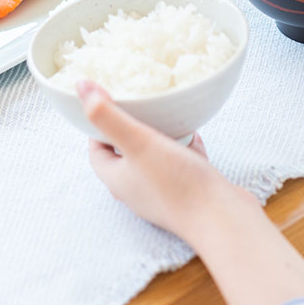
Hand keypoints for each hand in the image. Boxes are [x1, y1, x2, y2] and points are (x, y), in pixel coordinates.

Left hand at [77, 79, 227, 238]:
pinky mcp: (188, 192)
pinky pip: (179, 163)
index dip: (98, 125)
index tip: (107, 102)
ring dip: (157, 135)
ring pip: (153, 156)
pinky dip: (183, 146)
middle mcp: (136, 189)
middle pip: (124, 151)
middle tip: (137, 102)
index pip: (96, 149)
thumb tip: (80, 86)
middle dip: (129, 126)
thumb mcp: (137, 141)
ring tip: (165, 113)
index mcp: (117, 179)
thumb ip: (107, 114)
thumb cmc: (177, 183)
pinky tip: (193, 132)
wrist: (223, 219)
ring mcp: (163, 193)